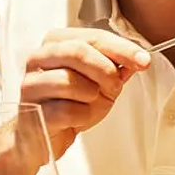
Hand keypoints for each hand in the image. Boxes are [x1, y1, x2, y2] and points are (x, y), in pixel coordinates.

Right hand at [20, 28, 150, 156]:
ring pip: (69, 81)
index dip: (121, 48)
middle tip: (115, 87)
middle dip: (105, 70)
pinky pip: (67, 110)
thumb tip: (139, 59)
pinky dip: (82, 116)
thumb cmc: (68, 104)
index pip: (92, 37)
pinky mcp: (31, 111)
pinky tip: (77, 118)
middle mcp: (37, 59)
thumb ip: (115, 67)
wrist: (41, 137)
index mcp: (55, 43)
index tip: (144, 60)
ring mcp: (31, 85)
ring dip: (92, 95)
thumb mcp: (98, 82)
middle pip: (77, 52)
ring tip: (91, 103)